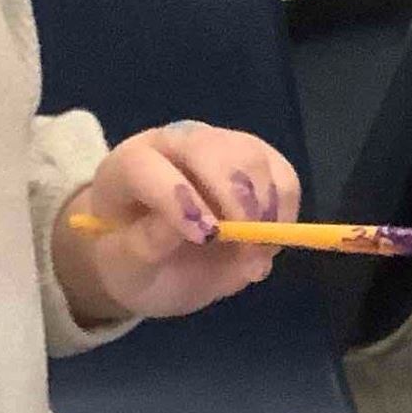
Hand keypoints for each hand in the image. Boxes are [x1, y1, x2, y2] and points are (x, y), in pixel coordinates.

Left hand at [53, 122, 301, 322]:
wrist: (153, 259)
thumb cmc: (132, 261)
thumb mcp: (126, 267)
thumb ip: (145, 247)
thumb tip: (187, 226)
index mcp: (127, 167)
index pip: (147, 167)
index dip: (178, 198)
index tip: (206, 238)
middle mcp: (172, 145)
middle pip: (210, 147)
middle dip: (234, 197)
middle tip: (245, 247)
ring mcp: (217, 147)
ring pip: (254, 157)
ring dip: (265, 209)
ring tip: (255, 255)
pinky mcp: (254, 161)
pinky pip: (283, 175)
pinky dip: (285, 211)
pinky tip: (267, 245)